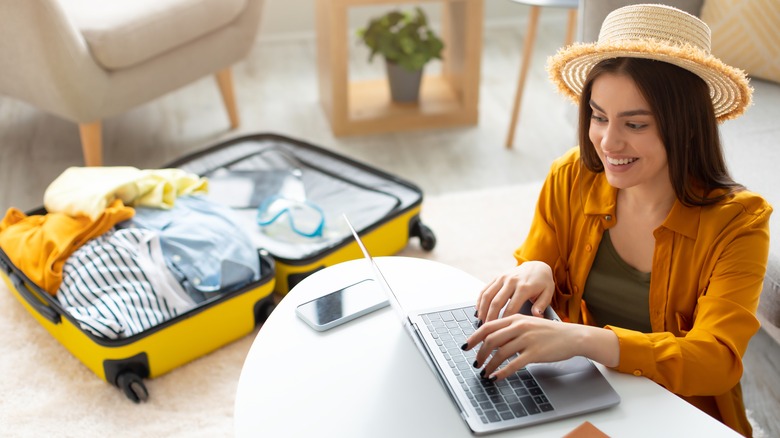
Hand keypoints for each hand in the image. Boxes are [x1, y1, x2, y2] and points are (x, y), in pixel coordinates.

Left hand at [464, 314, 582, 380]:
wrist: (572, 336)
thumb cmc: (549, 332)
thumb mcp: (528, 324)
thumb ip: (511, 329)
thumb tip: (492, 340)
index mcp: (515, 318)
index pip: (488, 326)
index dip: (474, 337)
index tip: (466, 346)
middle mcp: (519, 327)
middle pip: (491, 340)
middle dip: (480, 354)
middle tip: (476, 363)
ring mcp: (527, 339)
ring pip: (500, 353)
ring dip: (489, 365)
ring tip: (484, 373)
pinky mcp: (535, 353)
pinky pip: (513, 364)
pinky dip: (502, 372)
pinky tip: (496, 377)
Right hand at [475, 261, 553, 323]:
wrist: (537, 265)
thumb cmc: (543, 282)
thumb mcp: (548, 293)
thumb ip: (541, 305)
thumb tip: (537, 316)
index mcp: (524, 287)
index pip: (511, 308)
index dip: (504, 320)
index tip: (501, 331)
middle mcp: (511, 281)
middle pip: (496, 302)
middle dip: (490, 317)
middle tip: (487, 329)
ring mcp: (502, 278)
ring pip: (487, 295)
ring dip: (482, 310)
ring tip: (481, 322)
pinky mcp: (497, 277)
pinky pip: (485, 289)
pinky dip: (480, 300)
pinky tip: (479, 311)